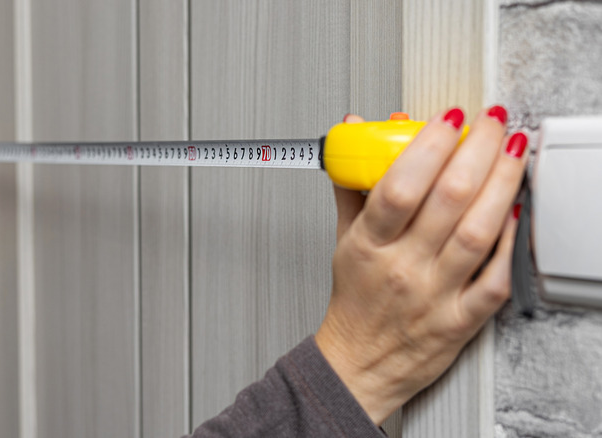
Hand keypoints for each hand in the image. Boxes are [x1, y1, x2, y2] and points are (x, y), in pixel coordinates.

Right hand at [315, 107, 526, 423]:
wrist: (360, 363)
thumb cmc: (355, 301)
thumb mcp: (342, 240)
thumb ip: (351, 184)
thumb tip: (352, 134)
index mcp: (368, 245)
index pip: (398, 187)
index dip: (428, 146)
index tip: (448, 118)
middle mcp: (402, 268)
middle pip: (446, 199)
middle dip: (477, 150)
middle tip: (491, 123)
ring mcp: (434, 295)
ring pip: (476, 232)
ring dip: (502, 185)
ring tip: (513, 152)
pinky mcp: (461, 320)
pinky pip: (494, 279)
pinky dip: (510, 242)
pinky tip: (517, 210)